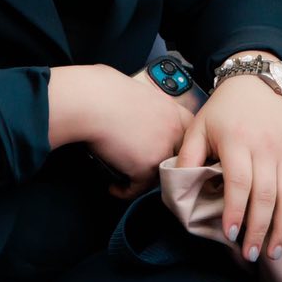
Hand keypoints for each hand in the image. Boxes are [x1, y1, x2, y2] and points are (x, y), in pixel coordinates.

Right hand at [49, 64, 195, 196]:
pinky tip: (116, 187)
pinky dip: (126, 191)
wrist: (92, 100)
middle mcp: (172, 130)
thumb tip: (137, 117)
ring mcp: (161, 150)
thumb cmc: (103, 90)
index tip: (166, 149)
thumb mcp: (135, 93)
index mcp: (171, 110)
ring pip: (159, 174)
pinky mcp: (144, 167)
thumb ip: (146, 109)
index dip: (177, 143)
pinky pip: (139, 187)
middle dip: (162, 163)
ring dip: (144, 179)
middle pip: (177, 156)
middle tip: (145, 168)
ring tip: (127, 178)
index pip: (189, 132)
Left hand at [174, 73, 281, 262]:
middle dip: (259, 229)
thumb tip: (180, 187)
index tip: (230, 234)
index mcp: (237, 142)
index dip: (236, 210)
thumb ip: (188, 157)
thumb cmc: (223, 110)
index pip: (239, 182)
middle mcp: (266, 148)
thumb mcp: (198, 127)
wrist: (255, 83)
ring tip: (274, 251)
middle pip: (266, 195)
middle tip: (250, 254)